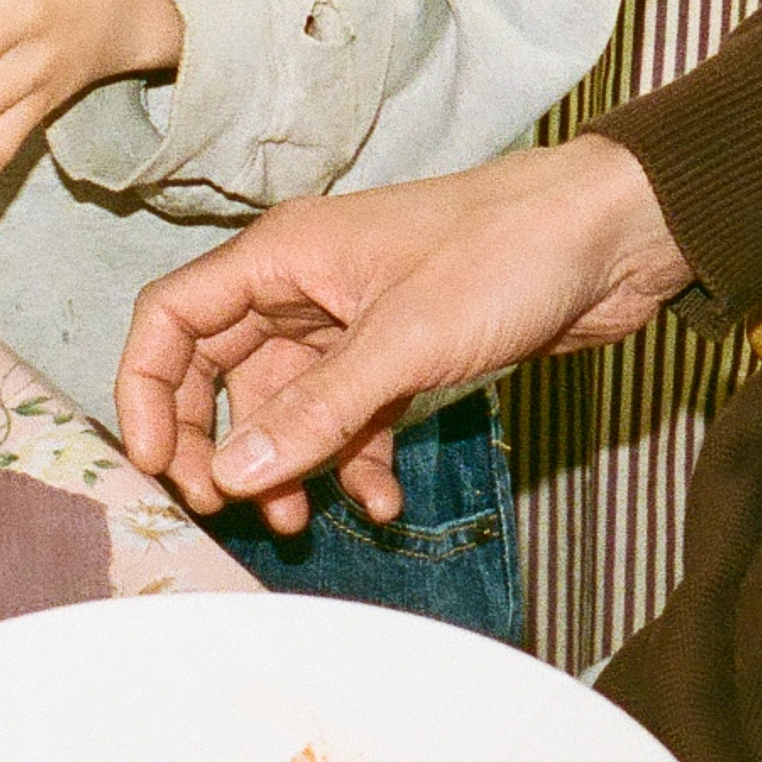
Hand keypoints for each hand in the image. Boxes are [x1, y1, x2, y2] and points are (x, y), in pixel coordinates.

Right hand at [113, 133, 688, 531]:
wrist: (614, 239)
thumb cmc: (509, 254)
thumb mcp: (406, 340)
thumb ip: (318, 411)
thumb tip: (235, 475)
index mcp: (285, 255)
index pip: (174, 316)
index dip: (147, 389)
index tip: (157, 465)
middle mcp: (305, 286)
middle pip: (218, 367)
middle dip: (217, 441)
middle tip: (229, 507)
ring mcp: (353, 321)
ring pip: (286, 402)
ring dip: (289, 463)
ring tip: (305, 521)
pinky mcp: (402, 352)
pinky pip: (349, 415)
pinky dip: (355, 459)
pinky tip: (385, 501)